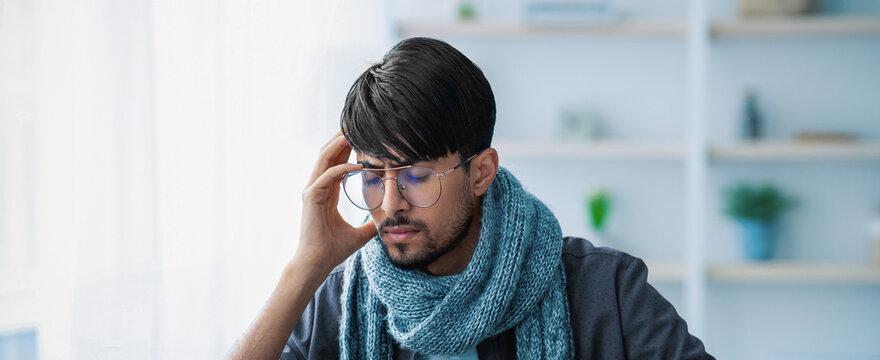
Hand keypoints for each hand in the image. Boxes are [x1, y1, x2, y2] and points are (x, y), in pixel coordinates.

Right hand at [294, 132, 376, 271]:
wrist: (318, 264)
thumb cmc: (333, 250)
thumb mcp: (360, 234)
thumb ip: (370, 224)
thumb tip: (387, 223)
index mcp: (326, 193)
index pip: (337, 162)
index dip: (348, 148)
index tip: (364, 138)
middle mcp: (317, 187)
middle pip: (329, 154)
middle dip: (342, 138)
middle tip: (358, 124)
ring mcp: (312, 190)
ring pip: (325, 158)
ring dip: (340, 144)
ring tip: (355, 132)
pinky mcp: (311, 197)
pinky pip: (328, 175)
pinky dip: (343, 168)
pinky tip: (360, 165)